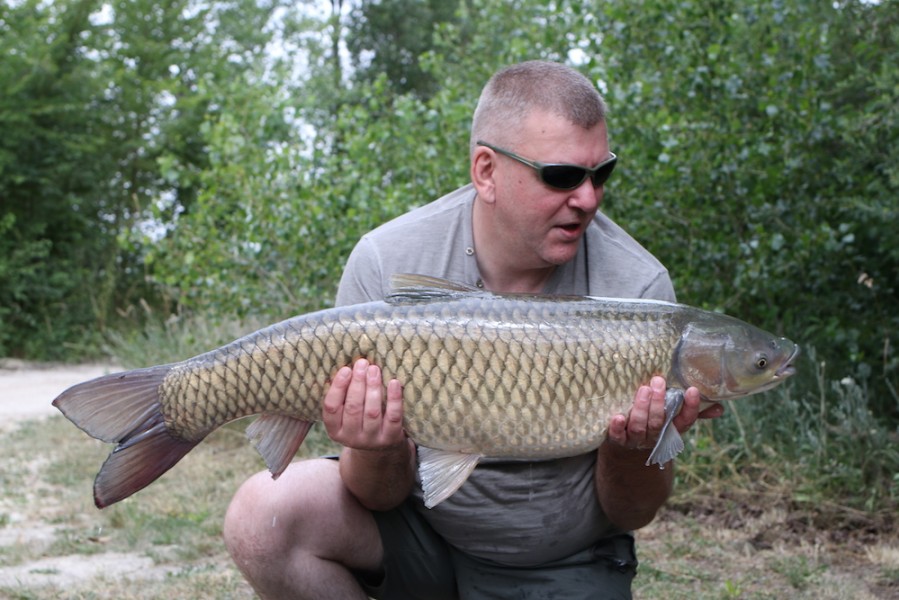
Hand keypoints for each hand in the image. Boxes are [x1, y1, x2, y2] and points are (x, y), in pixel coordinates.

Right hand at [322, 358, 405, 449]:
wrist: (381, 446)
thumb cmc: (360, 420)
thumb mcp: (346, 413)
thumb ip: (344, 395)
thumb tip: (349, 366)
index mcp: (335, 429)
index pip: (331, 408)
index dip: (338, 387)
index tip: (346, 369)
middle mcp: (351, 438)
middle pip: (353, 408)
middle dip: (358, 383)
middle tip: (363, 363)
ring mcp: (371, 440)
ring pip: (372, 412)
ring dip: (373, 388)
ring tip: (374, 369)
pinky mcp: (390, 438)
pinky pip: (393, 417)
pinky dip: (394, 399)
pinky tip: (394, 383)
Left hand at [607, 376, 721, 450]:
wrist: (629, 454)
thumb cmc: (655, 428)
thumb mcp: (675, 422)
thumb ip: (694, 413)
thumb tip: (720, 408)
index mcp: (672, 430)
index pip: (685, 421)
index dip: (690, 407)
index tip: (692, 390)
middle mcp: (655, 436)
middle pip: (658, 422)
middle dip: (659, 403)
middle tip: (658, 382)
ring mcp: (636, 440)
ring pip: (639, 427)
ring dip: (641, 409)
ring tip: (643, 390)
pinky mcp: (618, 441)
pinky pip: (617, 436)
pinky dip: (617, 428)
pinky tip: (617, 416)